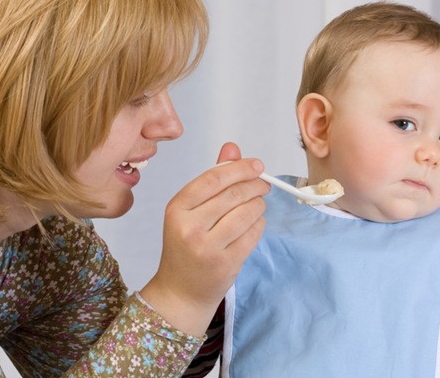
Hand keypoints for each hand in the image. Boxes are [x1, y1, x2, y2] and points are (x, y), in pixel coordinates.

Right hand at [140, 142, 268, 335]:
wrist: (180, 291)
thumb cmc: (185, 246)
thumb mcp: (189, 211)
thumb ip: (211, 178)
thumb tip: (232, 148)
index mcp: (176, 209)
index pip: (213, 179)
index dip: (239, 168)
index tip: (256, 165)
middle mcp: (189, 228)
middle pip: (233, 195)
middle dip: (255, 185)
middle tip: (263, 184)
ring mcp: (207, 248)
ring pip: (247, 214)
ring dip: (259, 205)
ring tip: (258, 205)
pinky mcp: (226, 264)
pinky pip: (253, 234)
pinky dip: (259, 224)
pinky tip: (254, 223)